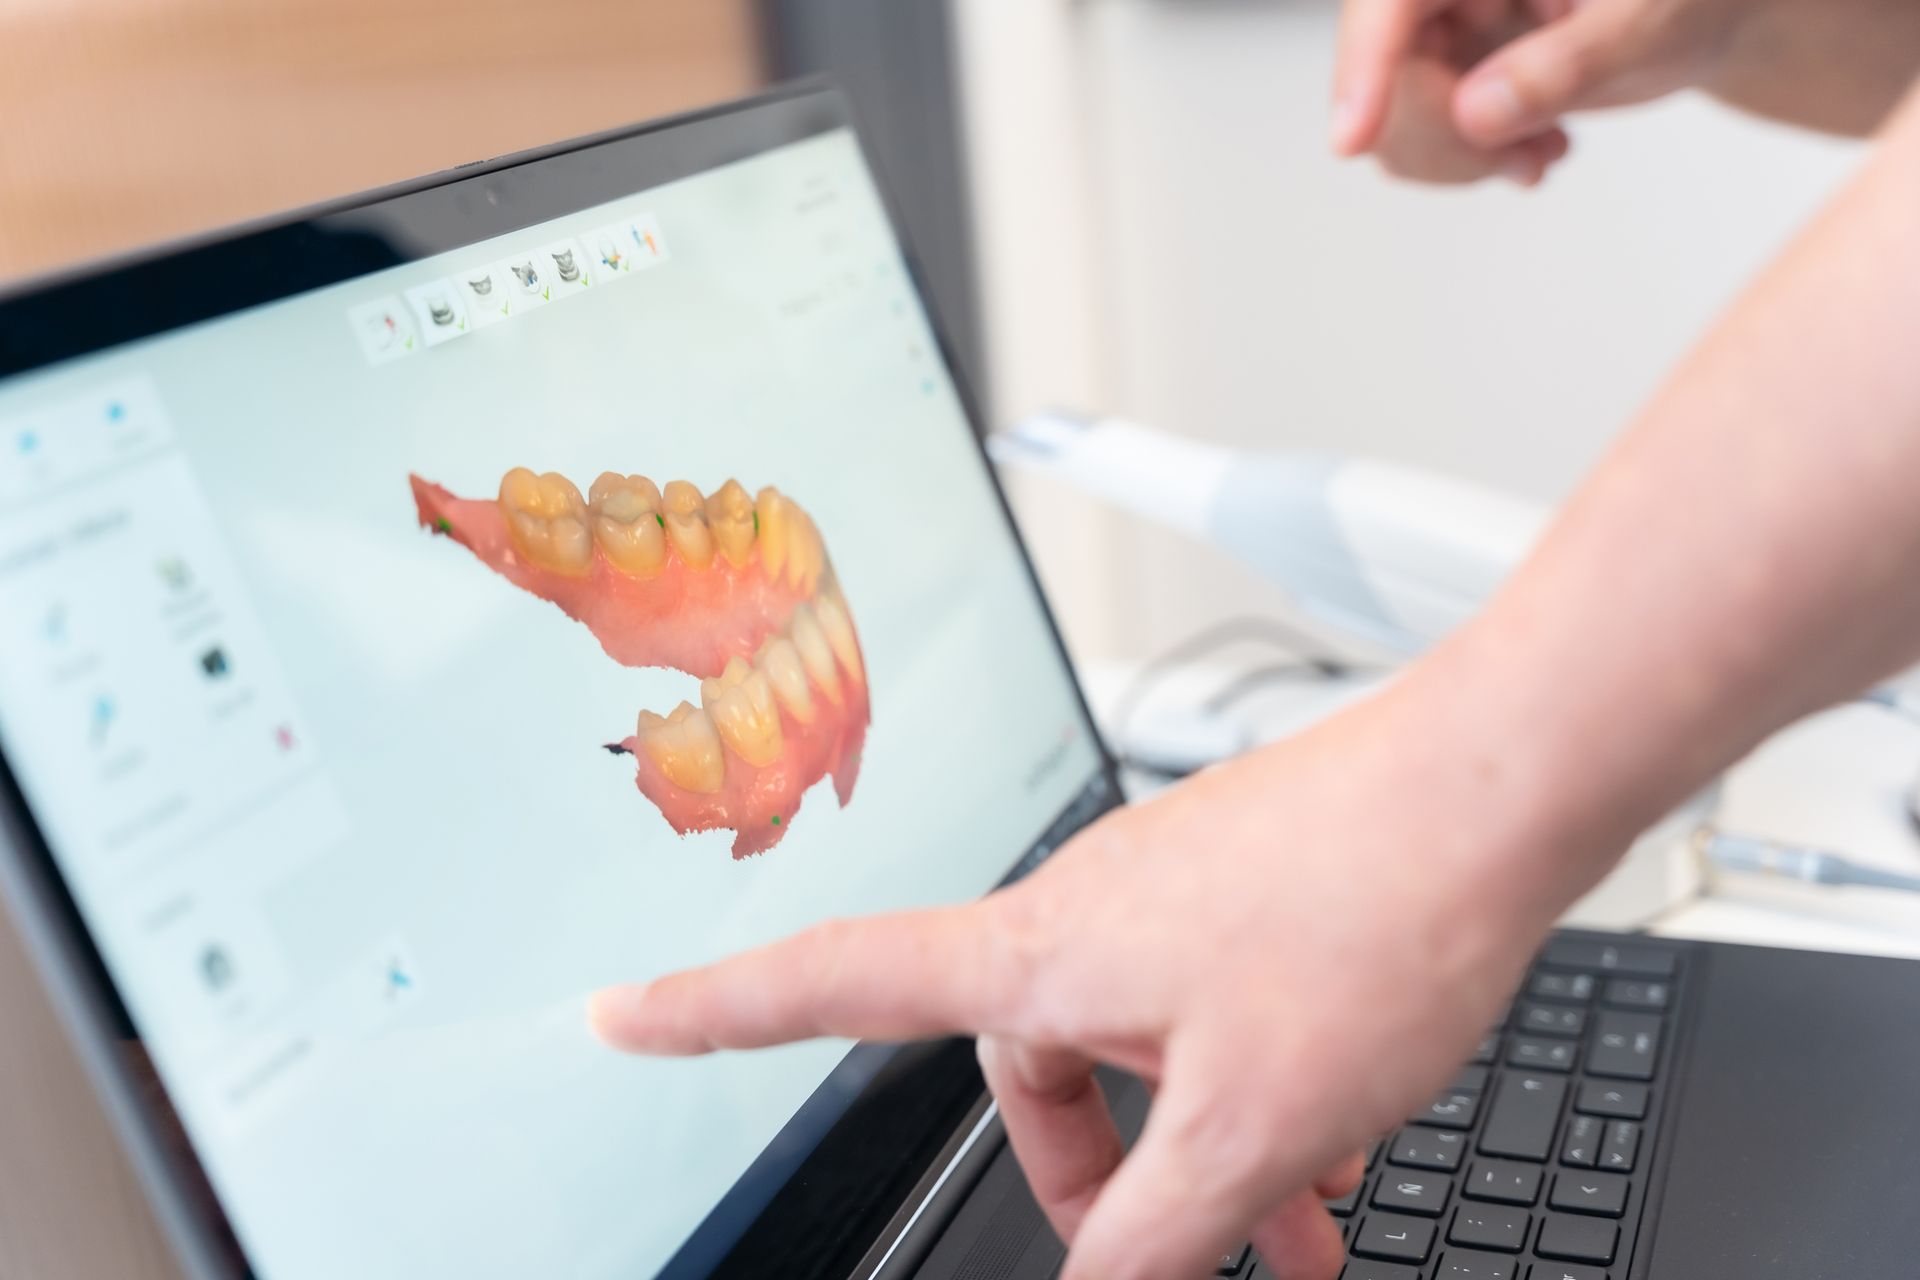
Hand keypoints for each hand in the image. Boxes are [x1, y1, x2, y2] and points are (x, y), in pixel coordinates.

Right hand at [588, 680, 1576, 1279]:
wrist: (1503, 784)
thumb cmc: (1377, 906)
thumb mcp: (1253, 1121)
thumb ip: (1158, 1230)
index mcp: (1044, 950)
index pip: (834, 981)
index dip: (715, 1007)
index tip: (626, 1011)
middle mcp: (1089, 905)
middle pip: (1027, 1062)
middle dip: (1094, 1174)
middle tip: (1182, 1254)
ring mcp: (1169, 887)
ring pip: (1140, 1045)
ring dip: (1197, 1142)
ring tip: (1301, 1221)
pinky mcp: (1241, 884)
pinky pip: (1206, 1005)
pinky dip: (1247, 1084)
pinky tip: (1338, 1134)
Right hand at [1334, 0, 1919, 184]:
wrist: (1711, 14)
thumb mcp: (1653, 24)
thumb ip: (1570, 63)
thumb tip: (1477, 112)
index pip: (1394, 1)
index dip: (1365, 67)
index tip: (1352, 141)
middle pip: (1385, 68)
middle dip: (1441, 133)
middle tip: (1521, 156)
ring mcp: (1443, 20)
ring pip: (1390, 112)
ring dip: (1457, 157)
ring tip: (1541, 153)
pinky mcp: (1450, 61)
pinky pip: (1415, 132)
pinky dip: (1468, 162)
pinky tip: (1535, 152)